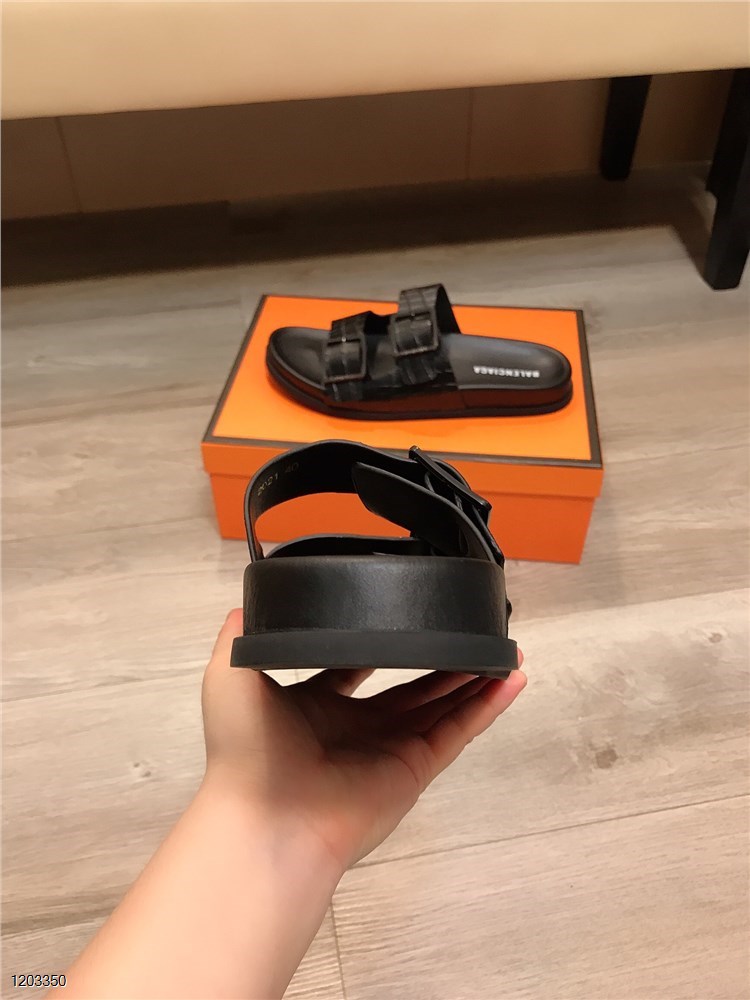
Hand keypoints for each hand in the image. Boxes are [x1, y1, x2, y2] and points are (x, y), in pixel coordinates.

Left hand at [202, 610, 525, 870]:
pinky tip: (511, 678)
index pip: (356, 668)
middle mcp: (355, 728)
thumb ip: (242, 635)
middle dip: (439, 660)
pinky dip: (488, 706)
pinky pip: (459, 731)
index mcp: (314, 706)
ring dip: (472, 677)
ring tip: (502, 648)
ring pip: (442, 706)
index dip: (379, 642)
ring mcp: (388, 750)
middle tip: (465, 630)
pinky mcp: (415, 769)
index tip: (401, 615)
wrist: (266, 816)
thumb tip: (244, 602)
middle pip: (409, 687)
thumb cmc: (244, 751)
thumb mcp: (231, 675)